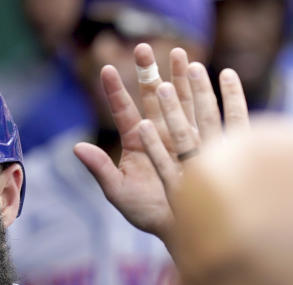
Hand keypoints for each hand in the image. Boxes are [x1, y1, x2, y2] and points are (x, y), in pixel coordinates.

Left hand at [74, 44, 248, 249]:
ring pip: (181, 99)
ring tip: (181, 54)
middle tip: (143, 47)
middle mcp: (159, 134)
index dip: (114, 91)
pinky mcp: (206, 143)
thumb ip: (99, 169)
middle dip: (148, 72)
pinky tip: (216, 75)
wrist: (179, 229)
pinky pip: (208, 115)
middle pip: (153, 97)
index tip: (105, 69)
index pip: (123, 111)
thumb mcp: (119, 192)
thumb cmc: (146, 213)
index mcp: (136, 142)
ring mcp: (183, 136)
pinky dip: (212, 96)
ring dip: (180, 78)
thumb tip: (76, 148)